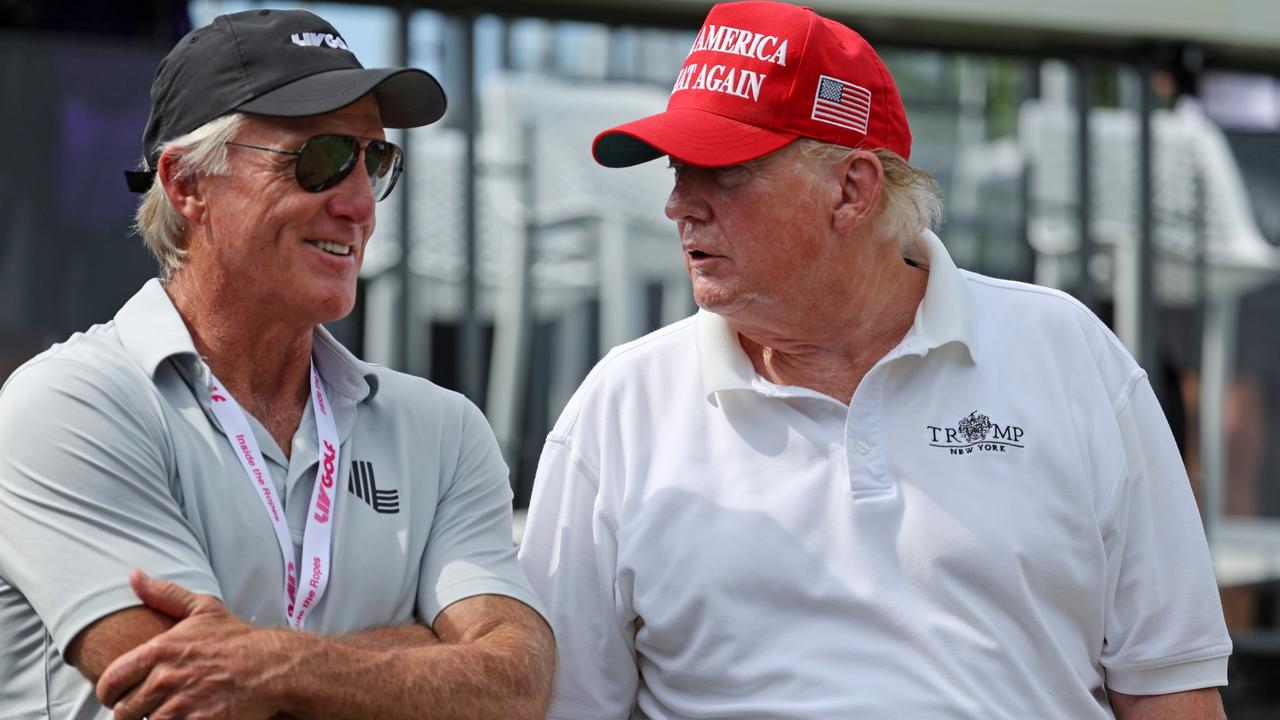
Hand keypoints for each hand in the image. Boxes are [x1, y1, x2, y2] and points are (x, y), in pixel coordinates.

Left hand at [97, 570, 294, 719]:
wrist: (272, 667)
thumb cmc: (237, 640)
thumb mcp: (203, 609)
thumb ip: (164, 594)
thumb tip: (134, 576)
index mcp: (159, 650)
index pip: (110, 682)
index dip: (110, 692)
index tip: (120, 694)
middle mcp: (165, 679)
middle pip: (123, 710)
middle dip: (133, 709)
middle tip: (148, 704)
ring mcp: (180, 705)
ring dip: (154, 719)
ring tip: (170, 709)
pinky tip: (186, 716)